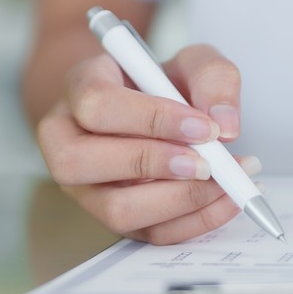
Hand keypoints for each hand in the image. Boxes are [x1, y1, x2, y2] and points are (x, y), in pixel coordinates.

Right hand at [36, 44, 258, 243]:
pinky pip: (149, 232)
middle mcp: (66, 142)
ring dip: (177, 200)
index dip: (151, 118)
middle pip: (82, 162)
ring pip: (114, 209)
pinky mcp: (114, 217)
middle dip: (153, 165)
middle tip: (208, 162)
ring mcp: (84, 186)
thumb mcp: (191, 61)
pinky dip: (195, 220)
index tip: (203, 127)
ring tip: (225, 181)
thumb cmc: (162, 84)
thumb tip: (225, 126)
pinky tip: (226, 199)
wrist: (150, 109)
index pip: (96, 105)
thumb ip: (212, 78)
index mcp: (78, 90)